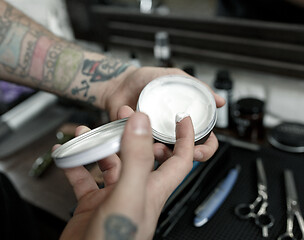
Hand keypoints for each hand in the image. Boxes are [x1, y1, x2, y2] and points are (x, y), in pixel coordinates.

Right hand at [59, 111, 194, 239]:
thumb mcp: (129, 194)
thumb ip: (137, 158)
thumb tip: (142, 123)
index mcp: (154, 188)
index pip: (180, 159)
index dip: (186, 138)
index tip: (184, 119)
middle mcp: (137, 189)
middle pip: (140, 153)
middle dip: (133, 132)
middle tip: (124, 114)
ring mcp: (114, 195)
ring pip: (109, 162)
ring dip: (99, 145)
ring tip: (85, 131)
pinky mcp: (93, 203)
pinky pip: (84, 177)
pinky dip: (75, 163)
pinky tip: (67, 154)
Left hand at [104, 66, 224, 161]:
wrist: (119, 83)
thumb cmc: (146, 81)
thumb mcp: (175, 78)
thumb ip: (199, 88)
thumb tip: (220, 101)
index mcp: (185, 124)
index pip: (205, 144)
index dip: (205, 150)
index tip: (198, 150)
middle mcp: (171, 136)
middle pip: (184, 157)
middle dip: (179, 158)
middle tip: (170, 150)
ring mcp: (154, 142)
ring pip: (162, 159)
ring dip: (158, 153)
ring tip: (151, 142)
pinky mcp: (135, 145)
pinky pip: (138, 151)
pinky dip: (135, 142)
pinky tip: (130, 125)